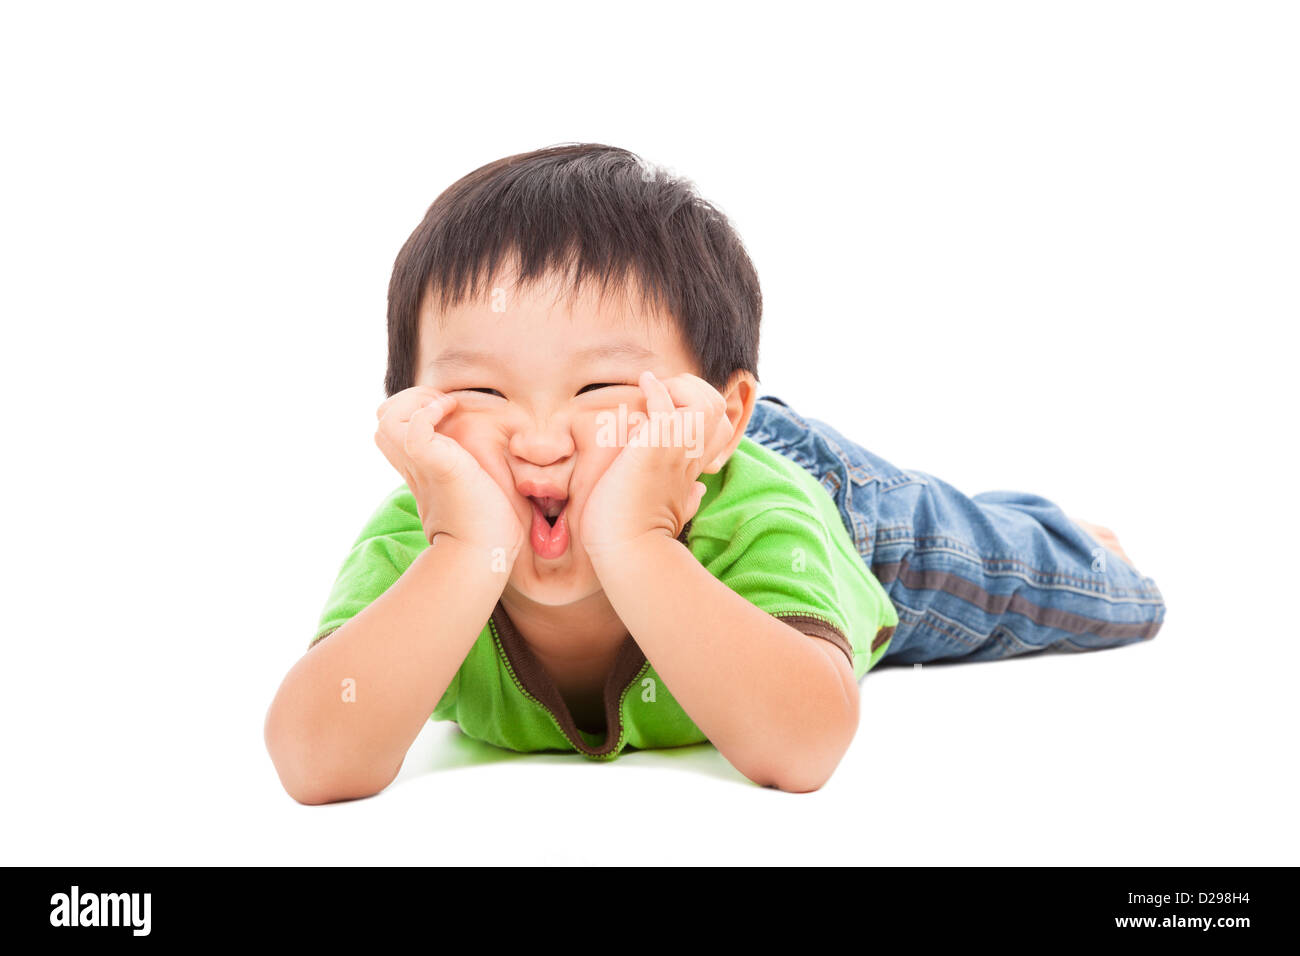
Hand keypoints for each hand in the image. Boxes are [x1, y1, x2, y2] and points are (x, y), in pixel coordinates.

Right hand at [374, 386, 522, 553]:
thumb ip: (466, 472)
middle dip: (411, 400)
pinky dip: (428, 412)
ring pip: (387, 417)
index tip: (449, 411)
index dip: (414, 410)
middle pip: (383, 418)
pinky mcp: (436, 466)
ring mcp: (421, 464)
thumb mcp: (471, 489)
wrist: (487, 553)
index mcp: (419, 469)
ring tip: (448, 407)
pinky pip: (412, 429)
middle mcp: (413, 464)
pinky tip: (452, 411)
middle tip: (446, 406)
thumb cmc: (489, 527)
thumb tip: (480, 463)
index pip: (393, 427)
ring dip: (417, 401)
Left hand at [582, 371, 734, 559]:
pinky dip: (657, 388)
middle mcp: (692, 456)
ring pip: (708, 401)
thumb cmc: (635, 535)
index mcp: (692, 469)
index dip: (699, 411)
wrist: (627, 551)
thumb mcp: (669, 513)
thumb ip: (686, 499)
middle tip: (663, 394)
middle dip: (694, 391)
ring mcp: (679, 449)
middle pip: (720, 410)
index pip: (718, 429)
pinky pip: (670, 403)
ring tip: (655, 389)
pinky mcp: (660, 444)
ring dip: (682, 387)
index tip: (669, 408)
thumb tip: (698, 493)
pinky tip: (643, 384)